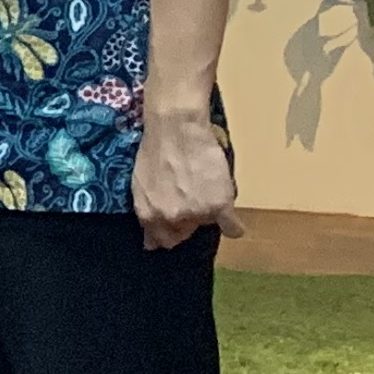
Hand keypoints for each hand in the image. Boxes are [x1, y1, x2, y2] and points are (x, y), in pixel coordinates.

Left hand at [132, 113, 240, 249]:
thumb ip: (148, 213)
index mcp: (147, 214)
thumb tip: (151, 243)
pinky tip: (230, 215)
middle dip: (187, 221)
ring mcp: (196, 213)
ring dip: (208, 213)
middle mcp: (170, 218)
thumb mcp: (140, 184)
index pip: (160, 240)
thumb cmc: (155, 150)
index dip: (168, 232)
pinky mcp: (219, 205)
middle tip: (190, 197)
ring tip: (204, 188)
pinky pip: (233, 228)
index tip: (174, 226)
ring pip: (208, 225)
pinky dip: (233, 225)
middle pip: (184, 234)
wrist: (176, 129)